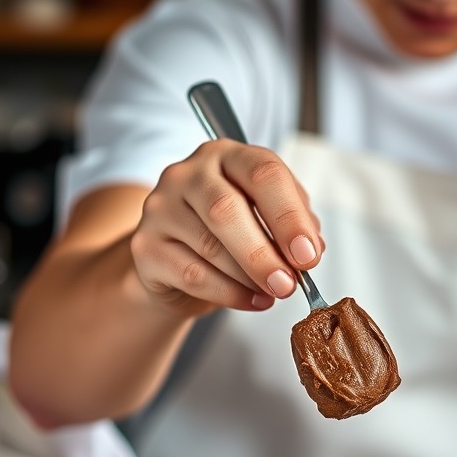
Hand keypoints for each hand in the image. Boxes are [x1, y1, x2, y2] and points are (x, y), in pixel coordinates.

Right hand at [129, 139, 322, 316]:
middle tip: (289, 283)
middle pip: (227, 209)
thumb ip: (293, 225)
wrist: (175, 263)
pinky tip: (252, 300)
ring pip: (210, 246)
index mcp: (227, 155)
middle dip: (264, 253)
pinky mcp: (145, 246)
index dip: (290, 216)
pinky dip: (230, 294)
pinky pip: (193, 274)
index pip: (263, 172)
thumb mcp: (267, 219)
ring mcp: (161, 208)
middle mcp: (188, 174)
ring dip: (250, 277)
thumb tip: (311, 248)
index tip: (309, 254)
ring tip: (273, 292)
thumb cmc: (229, 234)